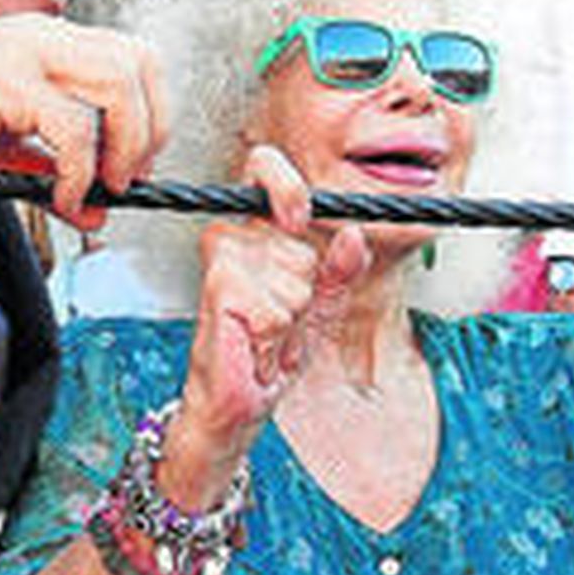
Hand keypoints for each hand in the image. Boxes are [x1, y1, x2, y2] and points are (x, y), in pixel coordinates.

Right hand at [0, 14, 164, 228]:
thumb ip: (54, 170)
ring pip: (118, 85)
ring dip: (126, 143)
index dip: (153, 108)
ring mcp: (29, 54)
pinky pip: (71, 126)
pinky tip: (63, 194)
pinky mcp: (7, 81)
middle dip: (151, 126)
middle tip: (130, 174)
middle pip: (140, 64)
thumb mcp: (3, 142)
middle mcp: (48, 38)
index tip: (141, 157)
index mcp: (53, 40)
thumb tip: (96, 211)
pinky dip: (79, 169)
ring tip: (104, 183)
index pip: (137, 56)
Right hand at [162, 146, 367, 509]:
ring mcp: (224, 263)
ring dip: (292, 319)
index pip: (262, 170)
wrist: (238, 404)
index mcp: (256, 233)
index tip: (301, 218)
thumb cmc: (269, 353)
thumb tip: (354, 233)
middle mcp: (233, 239)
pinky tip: (256, 347)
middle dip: (305, 292)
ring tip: (266, 336)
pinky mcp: (219, 290)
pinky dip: (278, 337)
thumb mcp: (320, 307)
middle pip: (299, 248)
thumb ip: (340, 269)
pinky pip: (279, 310)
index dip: (286, 185)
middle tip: (279, 319)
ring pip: (295, 280)